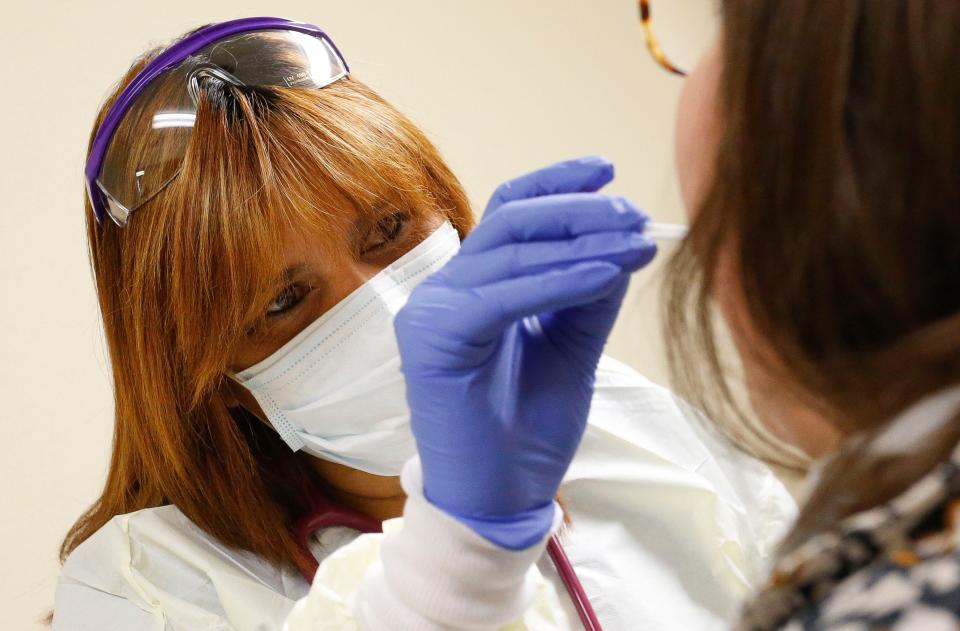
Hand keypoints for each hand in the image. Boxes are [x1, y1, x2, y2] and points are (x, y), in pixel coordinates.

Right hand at [394, 156, 656, 547]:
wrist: (498, 498)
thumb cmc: (528, 428)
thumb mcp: (571, 349)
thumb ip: (589, 296)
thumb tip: (622, 240)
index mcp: (473, 287)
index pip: (509, 214)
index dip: (555, 185)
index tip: (608, 172)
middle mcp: (445, 290)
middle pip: (511, 222)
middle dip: (579, 211)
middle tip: (634, 214)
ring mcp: (431, 312)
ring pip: (509, 252)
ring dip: (580, 242)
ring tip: (635, 240)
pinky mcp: (432, 339)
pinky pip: (502, 296)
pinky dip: (558, 282)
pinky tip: (605, 273)